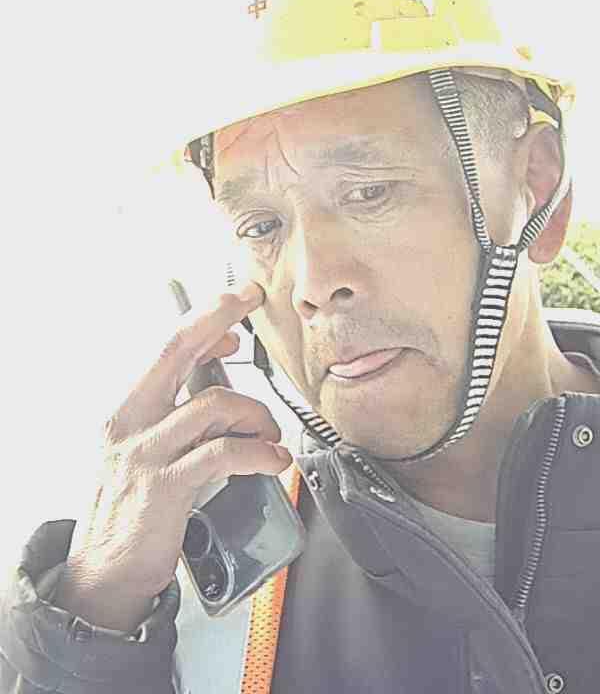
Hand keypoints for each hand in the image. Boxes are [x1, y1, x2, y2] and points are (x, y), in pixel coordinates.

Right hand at [54, 282, 290, 629]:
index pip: (164, 349)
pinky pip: (224, 454)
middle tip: (250, 298)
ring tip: (271, 435)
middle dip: (218, 316)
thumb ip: (175, 419)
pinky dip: (260, 453)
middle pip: (176, 350)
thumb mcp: (142, 453)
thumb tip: (220, 386)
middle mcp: (130, 424)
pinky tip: (274, 460)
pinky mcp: (166, 488)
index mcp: (125, 411)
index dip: (202, 322)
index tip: (234, 314)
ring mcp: (146, 454)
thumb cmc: (131, 512)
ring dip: (257, 415)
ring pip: (214, 405)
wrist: (103, 575)